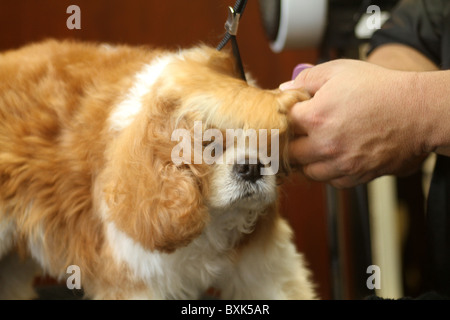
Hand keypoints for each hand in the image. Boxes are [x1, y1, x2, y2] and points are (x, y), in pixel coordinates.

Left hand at [280, 59, 429, 187]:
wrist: (418, 111)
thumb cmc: (381, 88)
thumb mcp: (339, 71)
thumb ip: (305, 79)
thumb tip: (284, 91)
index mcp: (315, 117)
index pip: (282, 123)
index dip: (287, 116)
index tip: (295, 113)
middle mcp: (324, 145)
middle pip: (290, 152)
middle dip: (293, 140)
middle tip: (302, 132)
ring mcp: (339, 163)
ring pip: (307, 170)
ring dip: (308, 159)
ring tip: (318, 145)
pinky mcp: (355, 176)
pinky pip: (330, 181)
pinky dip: (328, 171)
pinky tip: (335, 156)